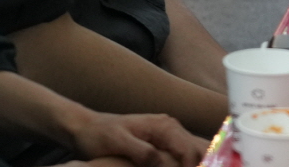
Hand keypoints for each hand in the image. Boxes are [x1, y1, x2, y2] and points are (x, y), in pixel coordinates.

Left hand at [68, 111, 206, 166]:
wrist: (87, 127)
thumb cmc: (100, 135)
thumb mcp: (118, 142)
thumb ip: (141, 151)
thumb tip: (162, 163)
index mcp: (164, 126)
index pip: (190, 151)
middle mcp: (171, 127)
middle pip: (199, 150)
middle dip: (201, 166)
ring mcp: (169, 134)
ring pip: (195, 151)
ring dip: (196, 164)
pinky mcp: (164, 142)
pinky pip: (184, 154)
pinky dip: (187, 164)